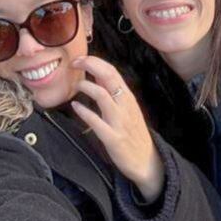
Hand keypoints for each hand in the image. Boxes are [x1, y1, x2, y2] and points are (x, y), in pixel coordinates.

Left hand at [70, 56, 164, 202]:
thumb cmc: (133, 133)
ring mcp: (119, 121)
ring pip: (102, 95)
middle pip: (108, 77)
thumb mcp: (127, 108)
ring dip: (86, 86)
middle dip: (90, 65)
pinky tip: (75, 106)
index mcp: (127, 97)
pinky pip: (96, 122)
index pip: (112, 71)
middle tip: (74, 63)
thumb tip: (96, 75)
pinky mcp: (113, 138)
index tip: (79, 58)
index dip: (94, 61)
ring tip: (76, 85)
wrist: (147, 161)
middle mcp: (125, 105)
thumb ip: (113, 93)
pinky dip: (84, 112)